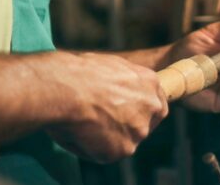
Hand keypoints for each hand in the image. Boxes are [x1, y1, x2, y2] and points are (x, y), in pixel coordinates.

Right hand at [45, 52, 167, 162]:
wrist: (64, 87)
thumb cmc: (77, 72)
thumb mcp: (108, 66)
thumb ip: (122, 83)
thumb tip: (115, 93)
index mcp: (149, 81)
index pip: (154, 102)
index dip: (140, 109)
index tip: (126, 111)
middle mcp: (150, 106)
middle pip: (144, 123)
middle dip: (127, 126)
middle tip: (102, 121)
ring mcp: (139, 130)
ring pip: (124, 140)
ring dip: (108, 137)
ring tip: (83, 122)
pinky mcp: (123, 149)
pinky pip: (106, 153)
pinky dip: (91, 148)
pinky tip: (78, 132)